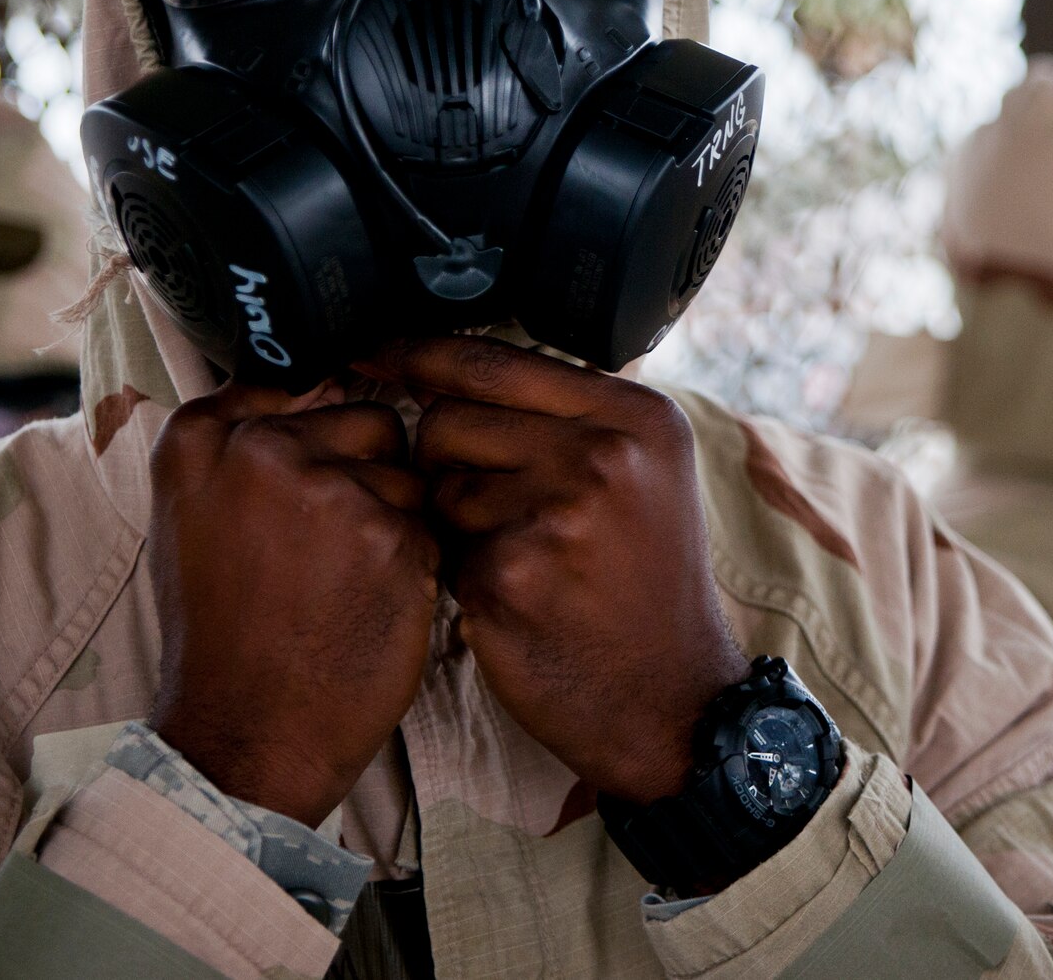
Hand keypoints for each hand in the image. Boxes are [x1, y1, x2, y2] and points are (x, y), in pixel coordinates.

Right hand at [147, 380, 438, 826]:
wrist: (245, 734)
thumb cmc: (225, 633)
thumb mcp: (196, 517)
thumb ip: (242, 442)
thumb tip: (320, 380)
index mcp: (201, 439)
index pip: (298, 381)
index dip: (319, 432)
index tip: (305, 481)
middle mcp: (260, 449)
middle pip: (369, 418)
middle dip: (368, 475)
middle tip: (323, 550)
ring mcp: (329, 490)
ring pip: (408, 472)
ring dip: (396, 519)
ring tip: (344, 581)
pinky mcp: (391, 536)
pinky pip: (432, 522)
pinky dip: (418, 563)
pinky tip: (372, 605)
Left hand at [361, 336, 748, 805]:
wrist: (673, 698)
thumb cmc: (646, 583)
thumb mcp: (646, 474)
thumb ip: (570, 416)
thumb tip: (453, 362)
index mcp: (636, 417)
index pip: (496, 360)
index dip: (423, 355)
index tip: (379, 353)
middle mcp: (604, 454)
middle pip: (448, 418)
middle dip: (443, 460)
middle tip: (497, 509)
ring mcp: (557, 514)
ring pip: (436, 487)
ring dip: (455, 523)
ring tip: (524, 559)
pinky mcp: (511, 575)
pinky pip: (441, 549)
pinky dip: (462, 575)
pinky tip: (516, 600)